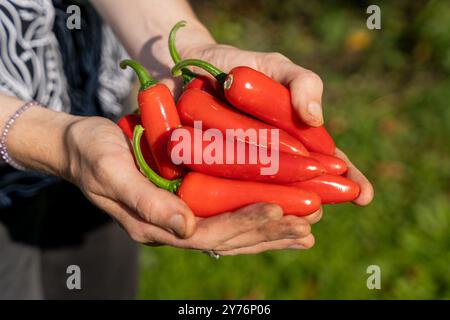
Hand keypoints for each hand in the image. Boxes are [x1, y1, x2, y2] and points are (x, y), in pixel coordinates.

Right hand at [64, 116, 319, 254]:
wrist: (79, 147)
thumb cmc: (93, 154)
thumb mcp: (113, 173)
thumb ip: (146, 203)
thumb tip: (186, 228)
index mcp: (157, 225)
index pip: (210, 231)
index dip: (245, 222)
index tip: (280, 209)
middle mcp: (174, 226)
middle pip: (229, 236)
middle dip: (269, 231)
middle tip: (308, 224)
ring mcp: (181, 217)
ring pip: (232, 231)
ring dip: (269, 230)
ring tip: (305, 228)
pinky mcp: (186, 202)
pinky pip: (225, 214)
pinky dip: (253, 216)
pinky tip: (278, 213)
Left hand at [178, 44, 373, 204]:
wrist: (190, 65)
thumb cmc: (240, 66)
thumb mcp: (276, 67)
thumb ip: (303, 83)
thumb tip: (315, 118)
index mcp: (296, 139)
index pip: (327, 163)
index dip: (348, 180)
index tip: (364, 195)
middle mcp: (273, 159)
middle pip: (300, 187)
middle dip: (314, 201)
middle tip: (316, 210)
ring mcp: (243, 169)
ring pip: (267, 196)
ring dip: (280, 211)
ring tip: (290, 220)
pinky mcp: (211, 173)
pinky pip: (228, 193)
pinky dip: (239, 205)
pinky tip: (248, 217)